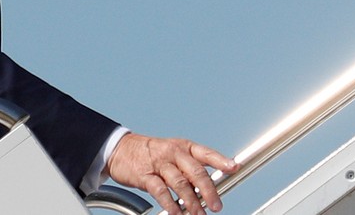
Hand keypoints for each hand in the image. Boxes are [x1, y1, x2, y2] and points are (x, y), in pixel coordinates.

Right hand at [106, 133, 238, 214]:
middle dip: (208, 190)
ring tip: (198, 214)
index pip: (206, 153)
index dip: (221, 160)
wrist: (120, 149)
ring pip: (180, 183)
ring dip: (191, 201)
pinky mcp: (145, 175)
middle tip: (216, 206)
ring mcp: (159, 163)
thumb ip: (190, 170)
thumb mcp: (173, 154)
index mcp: (183, 147)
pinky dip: (170, 203)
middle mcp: (173, 153)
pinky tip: (176, 212)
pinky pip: (160, 191)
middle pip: (195, 171)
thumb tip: (208, 189)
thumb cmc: (151, 153)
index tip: (234, 168)